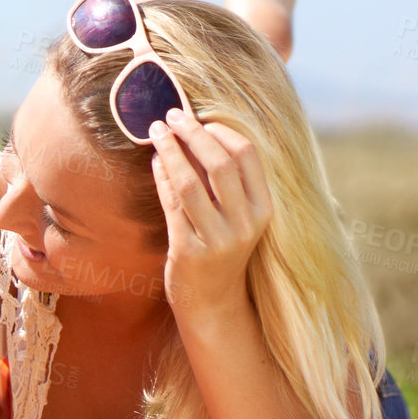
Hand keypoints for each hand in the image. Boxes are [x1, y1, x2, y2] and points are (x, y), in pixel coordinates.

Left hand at [149, 109, 271, 316]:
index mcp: (263, 209)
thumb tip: (197, 132)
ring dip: (171, 150)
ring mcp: (217, 239)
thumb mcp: (237, 217)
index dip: (221, 132)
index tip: (200, 119)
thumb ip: (225, 182)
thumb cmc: (223, 250)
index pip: (247, 156)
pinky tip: (154, 161)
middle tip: (171, 115)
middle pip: (219, 164)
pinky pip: (171, 203)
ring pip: (191, 182)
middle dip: (193, 133)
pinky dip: (162, 176)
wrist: (213, 303)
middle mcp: (245, 223)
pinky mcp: (188, 251)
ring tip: (156, 131)